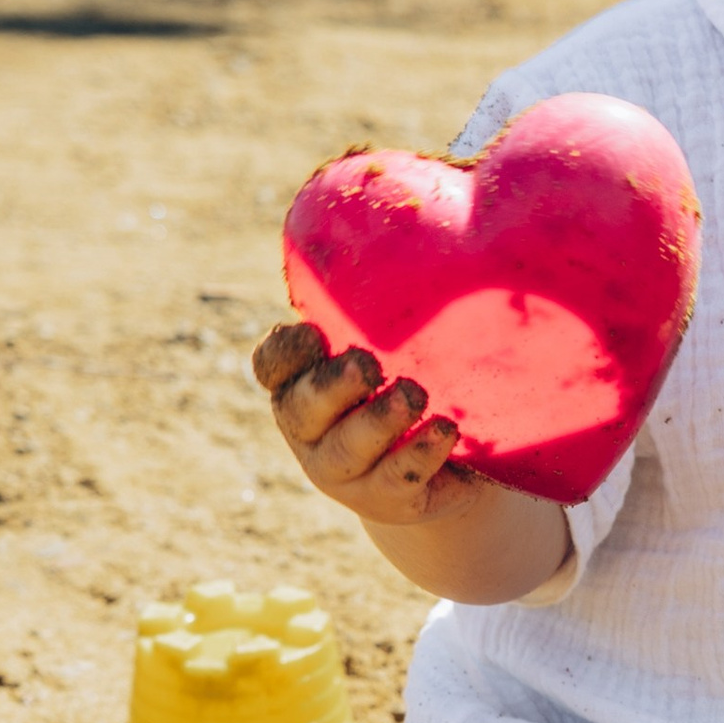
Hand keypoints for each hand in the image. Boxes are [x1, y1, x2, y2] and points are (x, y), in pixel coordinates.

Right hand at [252, 320, 467, 526]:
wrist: (445, 473)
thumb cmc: (409, 386)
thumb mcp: (393, 348)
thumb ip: (388, 308)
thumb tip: (451, 222)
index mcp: (301, 385)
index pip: (271, 366)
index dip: (284, 352)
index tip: (314, 333)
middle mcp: (313, 431)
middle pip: (304, 409)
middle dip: (332, 386)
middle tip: (367, 363)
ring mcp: (345, 472)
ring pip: (348, 448)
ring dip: (379, 420)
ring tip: (414, 395)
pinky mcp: (387, 501)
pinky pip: (397, 479)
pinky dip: (420, 452)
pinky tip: (446, 429)